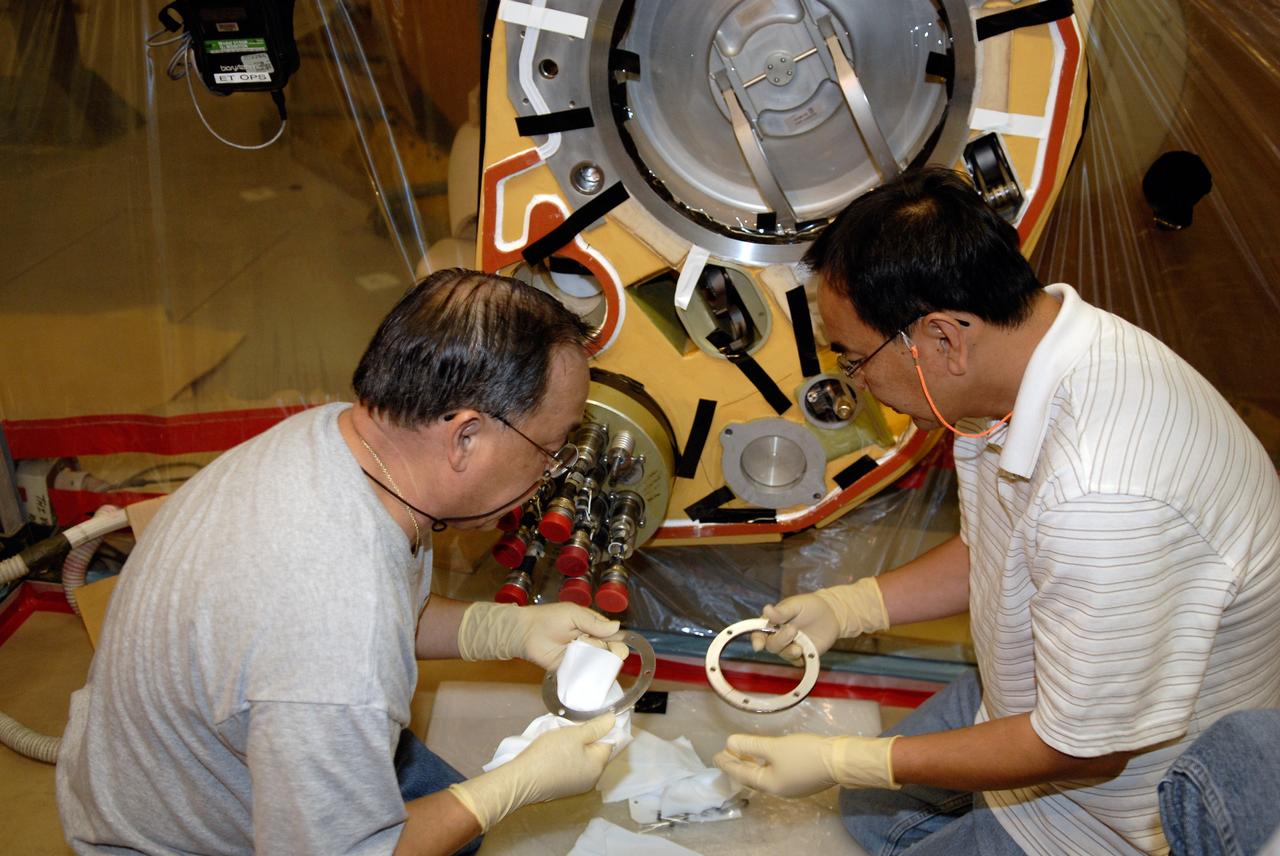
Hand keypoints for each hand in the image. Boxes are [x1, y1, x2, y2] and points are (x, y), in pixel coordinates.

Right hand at [448, 714, 615, 829]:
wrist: (521, 780)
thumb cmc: (549, 754)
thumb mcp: (574, 734)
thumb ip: (595, 727)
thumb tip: (613, 720)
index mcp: (598, 766)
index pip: (610, 743)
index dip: (603, 728)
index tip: (590, 717)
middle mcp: (592, 779)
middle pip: (596, 752)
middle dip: (588, 738)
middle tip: (572, 725)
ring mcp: (577, 786)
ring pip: (583, 760)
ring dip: (577, 748)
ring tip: (562, 736)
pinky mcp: (563, 789)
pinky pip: (572, 768)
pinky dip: (567, 758)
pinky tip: (555, 751)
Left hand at [457, 601, 625, 669]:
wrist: (525, 632)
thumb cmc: (549, 618)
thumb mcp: (573, 614)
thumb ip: (594, 622)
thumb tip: (617, 627)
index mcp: (592, 627)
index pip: (612, 635)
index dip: (618, 641)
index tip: (618, 646)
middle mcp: (589, 643)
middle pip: (608, 651)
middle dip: (610, 653)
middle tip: (605, 652)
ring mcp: (580, 657)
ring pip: (598, 664)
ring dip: (600, 665)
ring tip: (593, 661)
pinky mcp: (569, 669)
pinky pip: (583, 675)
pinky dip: (589, 678)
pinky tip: (593, 679)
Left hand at [713, 732, 899, 798]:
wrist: (840, 760)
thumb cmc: (805, 754)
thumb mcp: (774, 747)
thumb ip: (750, 745)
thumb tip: (730, 743)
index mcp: (770, 785)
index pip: (742, 773)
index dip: (727, 763)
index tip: (715, 755)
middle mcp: (779, 789)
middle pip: (752, 776)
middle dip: (737, 764)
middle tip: (725, 753)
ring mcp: (791, 786)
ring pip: (764, 775)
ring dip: (751, 763)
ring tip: (741, 752)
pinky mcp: (801, 778)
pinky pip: (775, 772)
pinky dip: (764, 763)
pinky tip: (764, 755)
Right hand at [752, 577, 888, 663]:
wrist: (832, 615)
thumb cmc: (811, 606)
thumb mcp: (797, 605)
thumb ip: (782, 611)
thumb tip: (766, 610)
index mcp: (773, 622)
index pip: (759, 632)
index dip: (756, 639)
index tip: (758, 645)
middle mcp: (778, 636)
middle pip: (771, 645)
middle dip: (780, 640)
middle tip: (793, 630)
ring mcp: (790, 646)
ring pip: (783, 654)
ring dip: (789, 651)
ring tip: (800, 646)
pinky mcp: (802, 655)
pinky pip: (797, 662)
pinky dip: (800, 659)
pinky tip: (806, 651)